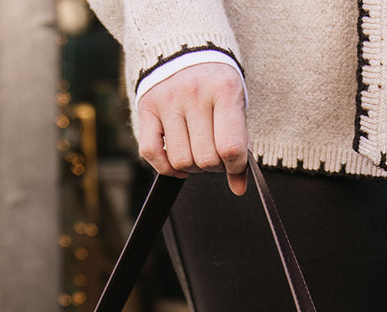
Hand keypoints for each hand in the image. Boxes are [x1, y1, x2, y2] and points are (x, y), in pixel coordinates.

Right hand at [138, 63, 247, 195]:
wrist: (186, 48)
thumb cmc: (216, 85)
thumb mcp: (235, 107)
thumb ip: (239, 147)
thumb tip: (239, 188)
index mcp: (224, 90)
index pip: (230, 148)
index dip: (235, 166)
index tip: (234, 163)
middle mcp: (194, 93)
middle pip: (204, 159)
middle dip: (213, 167)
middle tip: (215, 156)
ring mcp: (168, 99)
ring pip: (180, 160)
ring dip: (191, 168)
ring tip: (196, 153)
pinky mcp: (147, 107)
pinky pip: (151, 153)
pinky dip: (165, 167)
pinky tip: (176, 163)